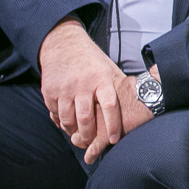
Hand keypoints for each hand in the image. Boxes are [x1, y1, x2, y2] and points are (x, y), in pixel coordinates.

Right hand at [38, 17, 126, 153]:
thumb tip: (139, 100)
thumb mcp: (109, 68)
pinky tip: (67, 125)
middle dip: (89, 136)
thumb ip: (119, 86)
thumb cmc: (91, 60)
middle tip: (91, 143)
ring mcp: (64, 89)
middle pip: (85, 118)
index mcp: (101, 79)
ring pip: (68, 120)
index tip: (114, 139)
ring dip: (73, 132)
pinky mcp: (50, 92)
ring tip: (79, 136)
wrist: (63, 45)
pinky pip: (55, 114)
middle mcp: (82, 85)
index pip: (109, 106)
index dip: (113, 125)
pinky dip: (61, 123)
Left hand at [80, 73, 156, 163]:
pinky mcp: (105, 135)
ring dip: (82, 143)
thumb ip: (106, 92)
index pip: (76, 110)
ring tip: (85, 146)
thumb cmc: (137, 89)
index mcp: (92, 96)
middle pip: (75, 125)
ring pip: (82, 138)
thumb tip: (103, 95)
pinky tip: (90, 158)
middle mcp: (90, 110)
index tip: (78, 122)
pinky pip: (93, 148)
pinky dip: (91, 155)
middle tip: (78, 136)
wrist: (148, 96)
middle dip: (76, 132)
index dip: (76, 118)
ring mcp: (97, 123)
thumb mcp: (116, 85)